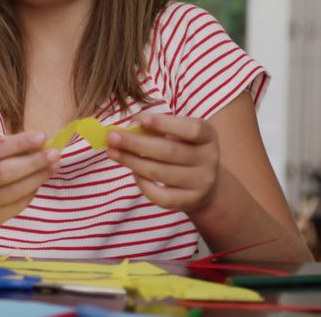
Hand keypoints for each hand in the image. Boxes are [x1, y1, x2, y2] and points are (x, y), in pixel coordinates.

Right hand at [0, 132, 58, 234]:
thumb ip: (3, 149)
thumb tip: (40, 144)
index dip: (19, 143)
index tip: (42, 137)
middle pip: (3, 172)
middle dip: (33, 162)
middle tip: (54, 154)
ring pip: (12, 191)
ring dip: (37, 178)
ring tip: (52, 167)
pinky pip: (14, 206)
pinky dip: (30, 194)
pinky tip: (38, 184)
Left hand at [106, 113, 220, 211]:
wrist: (207, 184)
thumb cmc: (184, 150)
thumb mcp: (178, 134)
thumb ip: (157, 126)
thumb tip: (131, 124)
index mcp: (207, 136)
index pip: (191, 129)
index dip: (165, 123)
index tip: (138, 120)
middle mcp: (209, 159)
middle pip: (169, 151)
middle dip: (136, 144)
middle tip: (112, 137)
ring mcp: (201, 182)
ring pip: (160, 173)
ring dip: (132, 161)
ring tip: (113, 152)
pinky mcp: (191, 201)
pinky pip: (161, 196)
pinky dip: (143, 184)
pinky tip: (134, 173)